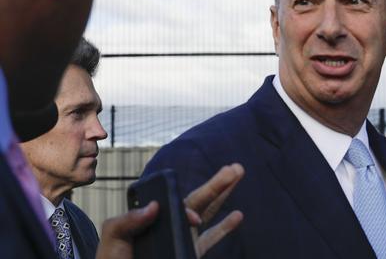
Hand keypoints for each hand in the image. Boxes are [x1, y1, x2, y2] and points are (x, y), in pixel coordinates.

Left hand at [96, 163, 244, 258]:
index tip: (195, 219)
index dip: (189, 206)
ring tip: (239, 176)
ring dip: (225, 195)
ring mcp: (184, 237)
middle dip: (218, 183)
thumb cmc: (113, 258)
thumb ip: (129, 219)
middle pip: (200, 198)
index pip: (179, 201)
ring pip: (209, 212)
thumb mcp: (114, 234)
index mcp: (157, 214)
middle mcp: (173, 222)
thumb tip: (155, 206)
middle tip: (236, 167)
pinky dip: (225, 227)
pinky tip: (238, 215)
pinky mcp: (191, 253)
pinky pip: (212, 238)